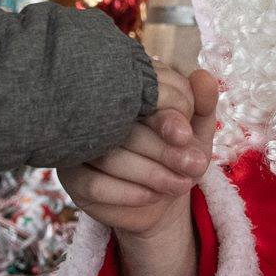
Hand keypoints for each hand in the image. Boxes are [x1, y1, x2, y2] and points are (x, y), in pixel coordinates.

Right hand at [60, 67, 219, 235]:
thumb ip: (201, 104)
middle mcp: (93, 112)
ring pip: (109, 157)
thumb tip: (204, 77)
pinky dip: (129, 192)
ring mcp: (79, 145)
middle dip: (164, 149)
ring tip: (181, 184)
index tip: (187, 135)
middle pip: (124, 127)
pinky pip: (95, 185)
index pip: (138, 93)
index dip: (165, 114)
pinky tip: (153, 195)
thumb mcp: (197, 130)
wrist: (161, 199)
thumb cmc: (178, 154)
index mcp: (124, 90)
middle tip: (195, 166)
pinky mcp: (72, 177)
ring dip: (151, 174)